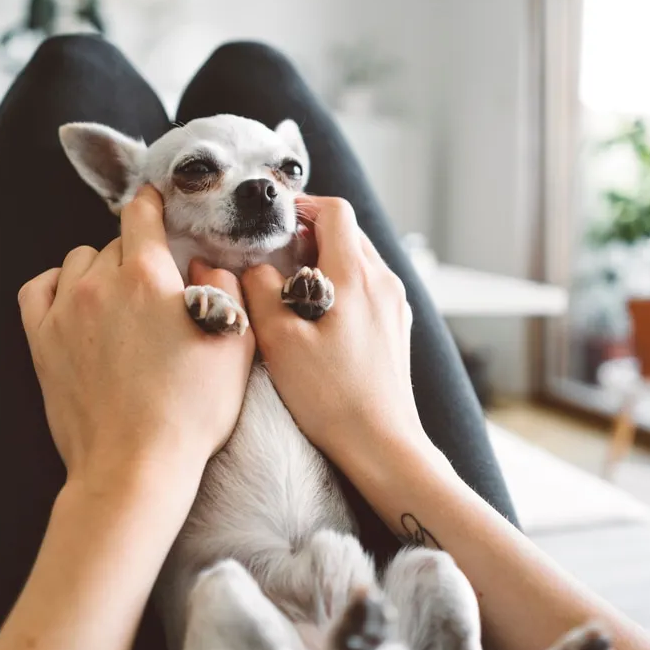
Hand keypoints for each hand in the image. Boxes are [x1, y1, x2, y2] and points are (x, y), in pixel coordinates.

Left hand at [18, 186, 254, 505]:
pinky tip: (75, 301)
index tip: (157, 203)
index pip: (143, 214)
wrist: (134, 465)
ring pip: (77, 262)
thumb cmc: (191, 411)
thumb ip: (227, 289)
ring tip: (119, 299)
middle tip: (157, 283)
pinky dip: (56, 286)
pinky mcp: (41, 340)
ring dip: (99, 270)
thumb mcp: (235, 346)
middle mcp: (101, 283)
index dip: (153, 204)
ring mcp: (65, 311)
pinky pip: (39, 288)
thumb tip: (205, 263)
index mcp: (150, 276)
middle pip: (115, 242)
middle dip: (136, 253)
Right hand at [241, 196, 422, 468]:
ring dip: (326, 261)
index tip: (274, 222)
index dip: (302, 206)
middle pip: (349, 232)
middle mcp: (384, 282)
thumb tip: (253, 266)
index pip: (335, 211)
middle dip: (311, 234)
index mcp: (356, 275)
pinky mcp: (397, 329)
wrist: (381, 443)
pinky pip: (369, 289)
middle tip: (275, 254)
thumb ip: (259, 290)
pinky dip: (342, 286)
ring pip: (360, 260)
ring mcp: (395, 306)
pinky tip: (318, 317)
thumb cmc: (330, 395)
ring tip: (292, 287)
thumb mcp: (279, 339)